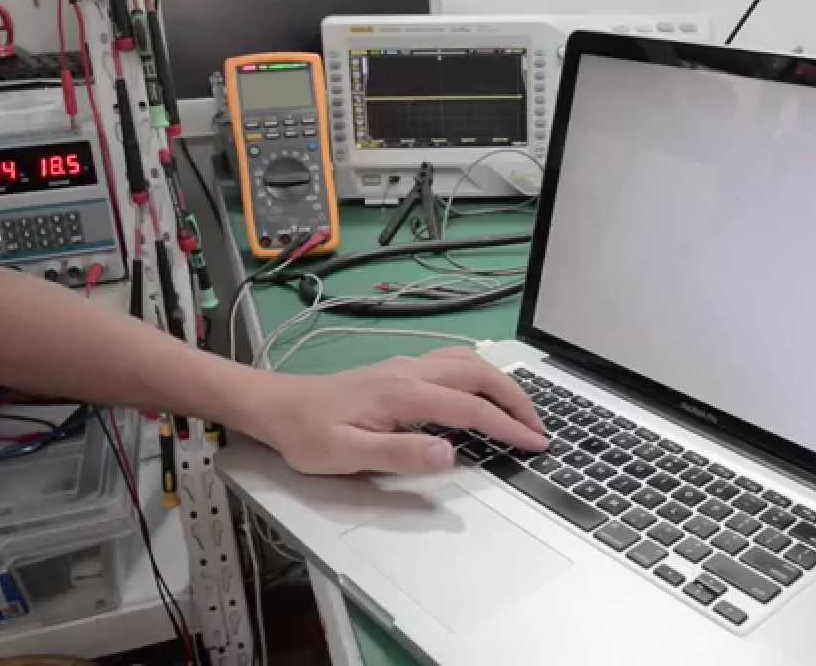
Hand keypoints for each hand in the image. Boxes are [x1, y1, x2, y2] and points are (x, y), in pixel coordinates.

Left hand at [242, 347, 547, 475]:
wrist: (276, 405)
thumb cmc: (307, 435)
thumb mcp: (348, 455)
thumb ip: (401, 453)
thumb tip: (451, 452)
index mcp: (405, 394)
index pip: (471, 408)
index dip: (508, 427)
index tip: (535, 443)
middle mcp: (412, 372)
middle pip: (480, 374)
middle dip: (517, 400)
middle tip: (539, 427)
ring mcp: (406, 366)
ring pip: (469, 362)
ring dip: (501, 384)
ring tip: (521, 409)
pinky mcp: (399, 370)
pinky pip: (454, 362)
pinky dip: (481, 375)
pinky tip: (482, 390)